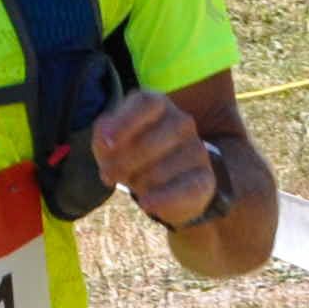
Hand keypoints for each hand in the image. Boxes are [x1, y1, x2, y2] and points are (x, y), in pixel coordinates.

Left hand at [87, 87, 221, 227]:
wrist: (165, 186)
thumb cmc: (133, 155)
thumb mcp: (111, 143)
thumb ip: (103, 135)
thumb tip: (105, 138)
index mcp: (159, 105)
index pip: (147, 104)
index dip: (125, 122)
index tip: (107, 143)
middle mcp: (182, 122)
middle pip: (148, 142)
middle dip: (122, 163)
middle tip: (108, 175)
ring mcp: (196, 150)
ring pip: (160, 171)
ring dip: (138, 182)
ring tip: (134, 184)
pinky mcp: (205, 178)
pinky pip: (185, 189)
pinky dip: (162, 199)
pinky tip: (146, 204)